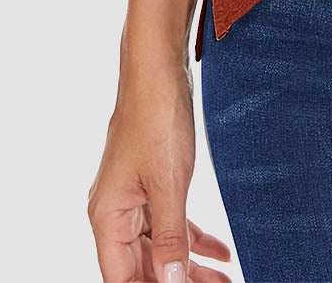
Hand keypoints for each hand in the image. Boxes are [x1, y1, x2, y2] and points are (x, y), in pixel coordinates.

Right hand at [88, 64, 231, 281]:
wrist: (159, 69)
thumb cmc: (157, 118)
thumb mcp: (169, 183)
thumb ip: (171, 237)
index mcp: (107, 218)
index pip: (123, 279)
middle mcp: (114, 214)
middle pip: (143, 268)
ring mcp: (133, 199)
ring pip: (160, 248)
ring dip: (190, 267)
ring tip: (224, 280)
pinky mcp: (153, 185)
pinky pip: (171, 224)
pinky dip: (194, 240)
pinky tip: (220, 254)